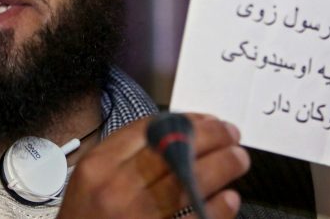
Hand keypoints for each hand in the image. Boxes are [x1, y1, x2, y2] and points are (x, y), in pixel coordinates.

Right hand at [56, 114, 249, 218]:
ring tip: (238, 160)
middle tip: (231, 134)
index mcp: (100, 165)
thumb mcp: (91, 180)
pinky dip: (216, 209)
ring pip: (189, 181)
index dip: (186, 121)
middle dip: (211, 137)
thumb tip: (179, 133)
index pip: (151, 129)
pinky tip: (229, 199)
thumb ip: (126, 155)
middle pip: (174, 150)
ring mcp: (137, 216)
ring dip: (222, 166)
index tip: (207, 120)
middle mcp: (117, 188)